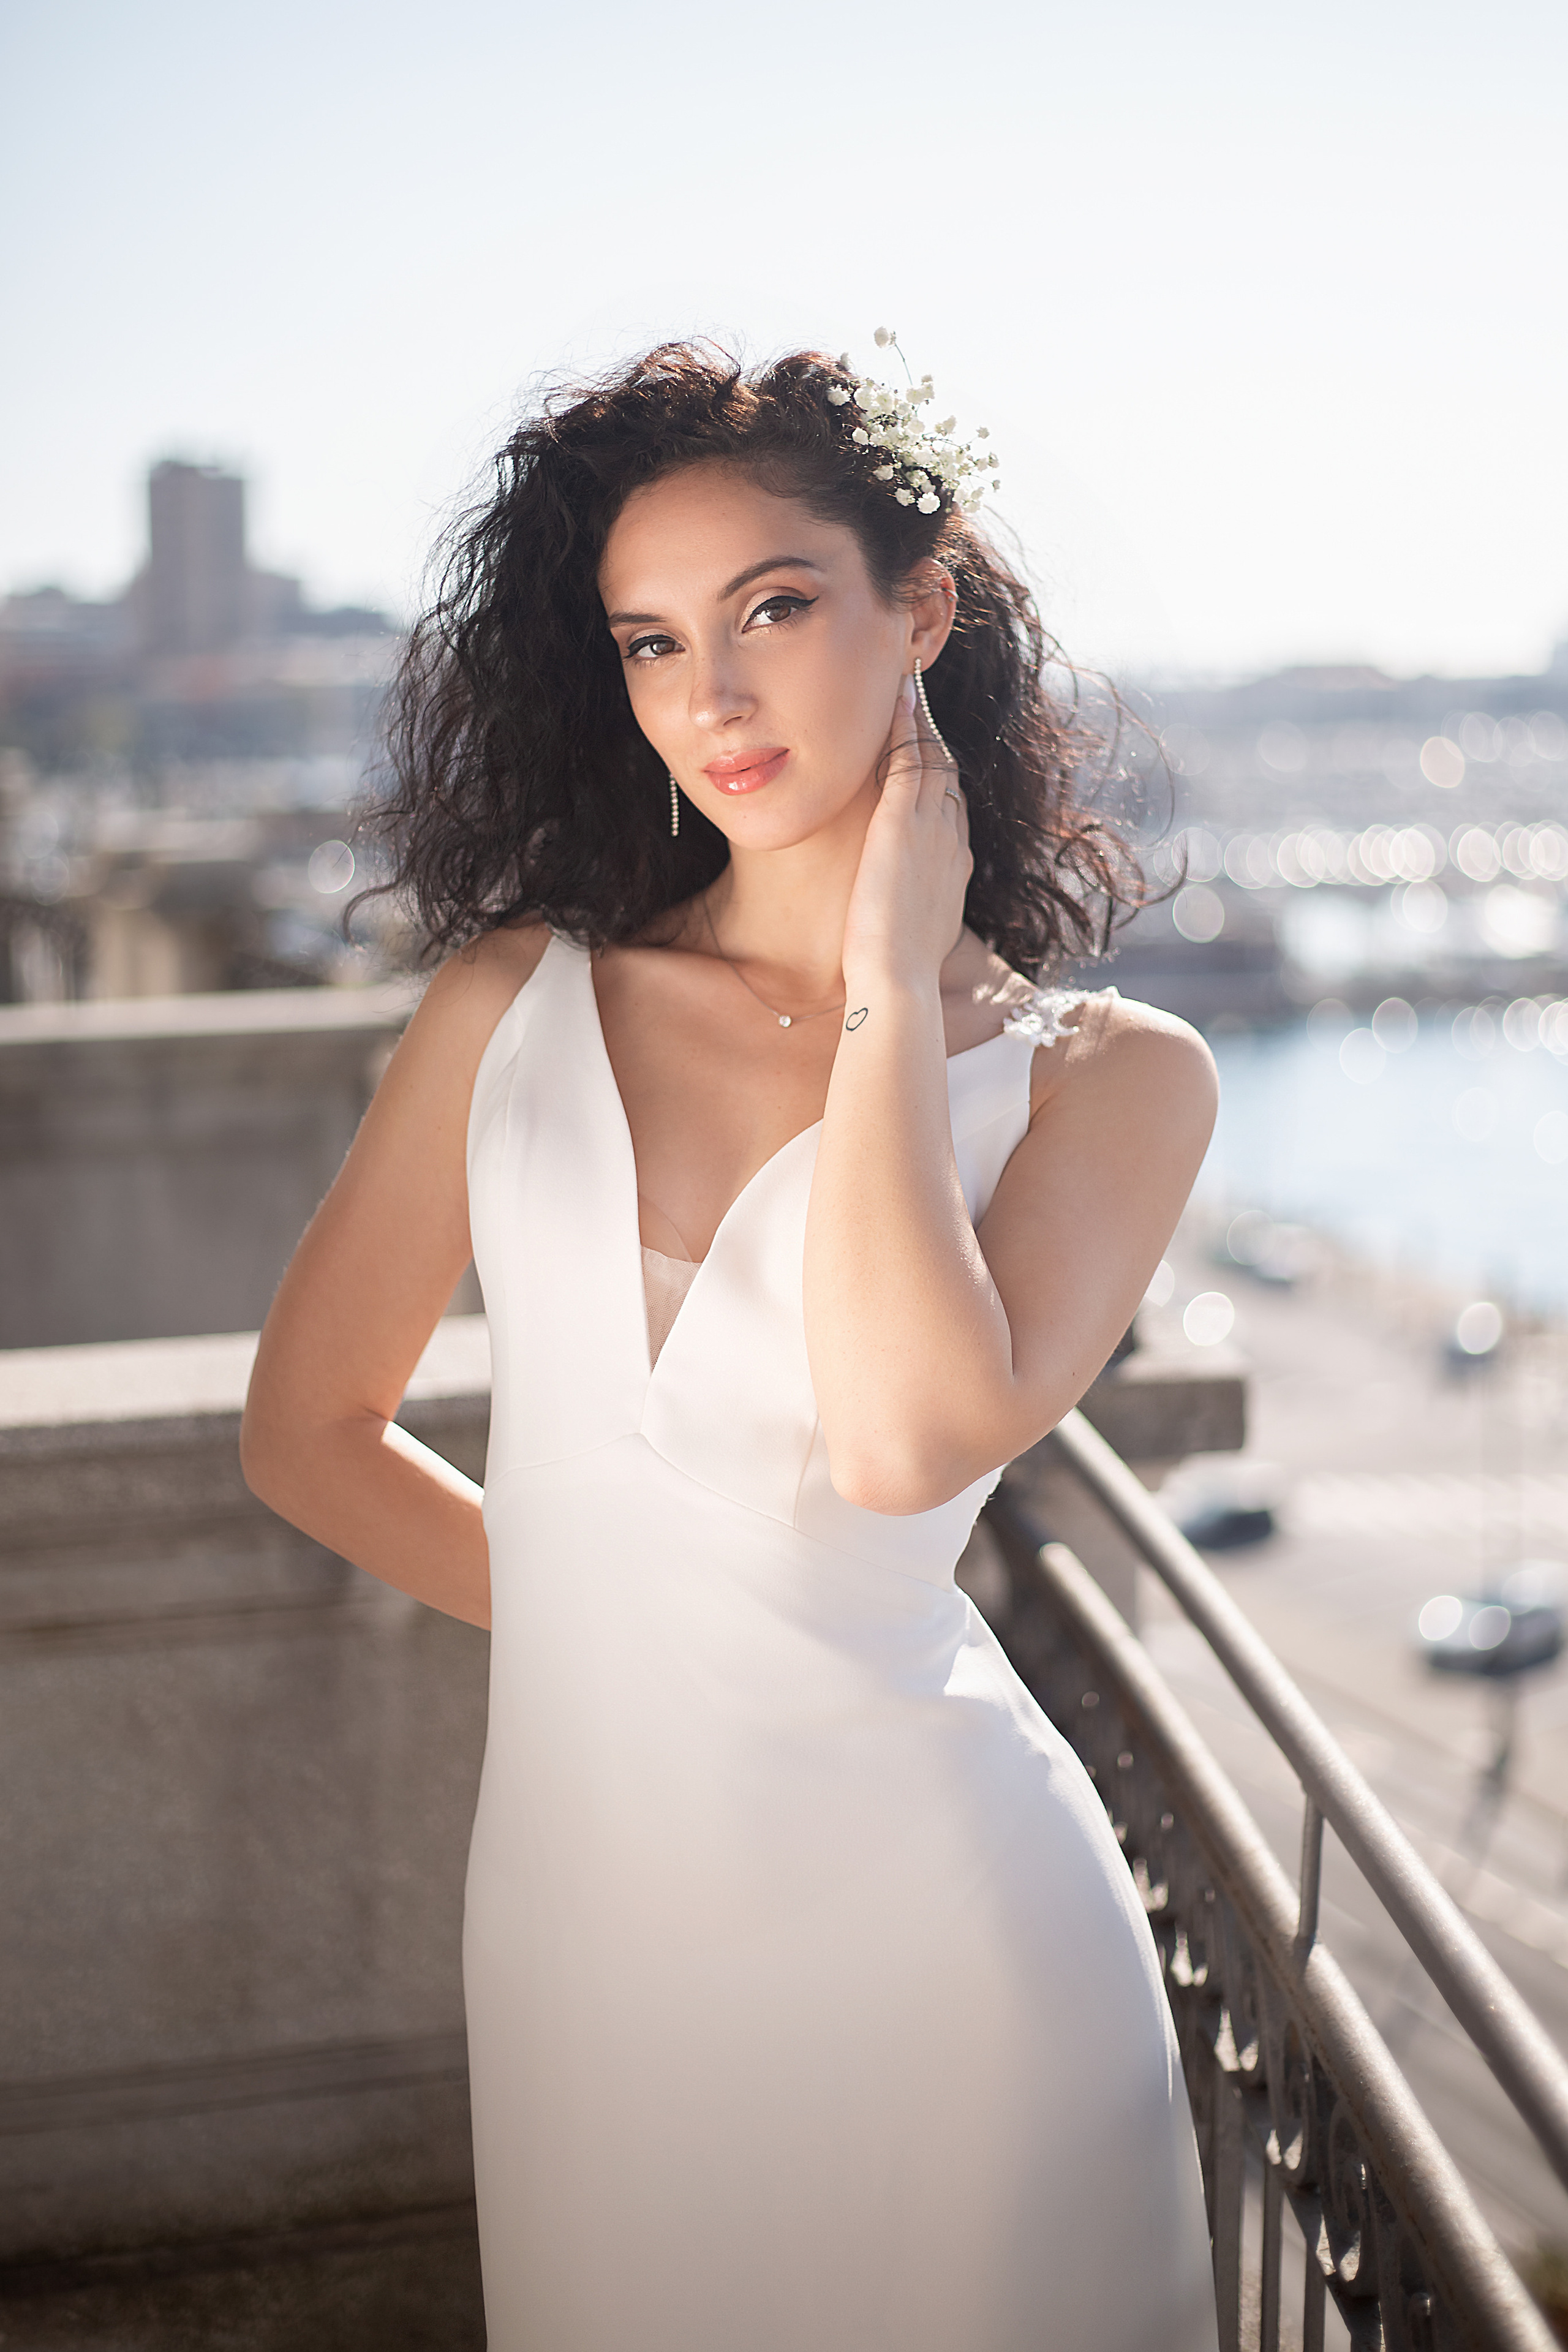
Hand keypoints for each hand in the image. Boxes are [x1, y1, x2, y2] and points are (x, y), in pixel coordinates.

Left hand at [841, 671, 971, 993]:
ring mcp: (931, 829)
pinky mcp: (903, 823)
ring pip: (932, 759)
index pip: (949, 810)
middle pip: (947, 777)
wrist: (898, 984)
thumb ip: (909, 917)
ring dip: (921, 721)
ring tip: (907, 685)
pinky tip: (897, 699)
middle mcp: (951, 842)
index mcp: (953, 870)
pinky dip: (906, 726)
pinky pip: (909, 759)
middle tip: (918, 703)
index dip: (938, 781)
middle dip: (933, 740)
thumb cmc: (896, 975)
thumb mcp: (912, 938)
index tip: (924, 756)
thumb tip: (896, 923)